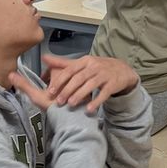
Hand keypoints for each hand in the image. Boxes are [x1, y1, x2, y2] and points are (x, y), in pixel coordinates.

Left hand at [9, 54, 138, 113]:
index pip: (70, 70)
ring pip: (90, 85)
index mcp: (85, 61)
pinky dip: (96, 101)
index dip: (59, 81)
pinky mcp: (113, 84)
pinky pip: (104, 93)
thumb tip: (44, 58)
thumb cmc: (97, 68)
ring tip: (71, 105)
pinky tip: (89, 110)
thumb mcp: (82, 63)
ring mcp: (104, 75)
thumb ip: (63, 63)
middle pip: (79, 78)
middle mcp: (94, 66)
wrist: (122, 70)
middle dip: (67, 90)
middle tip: (58, 101)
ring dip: (80, 95)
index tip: (50, 91)